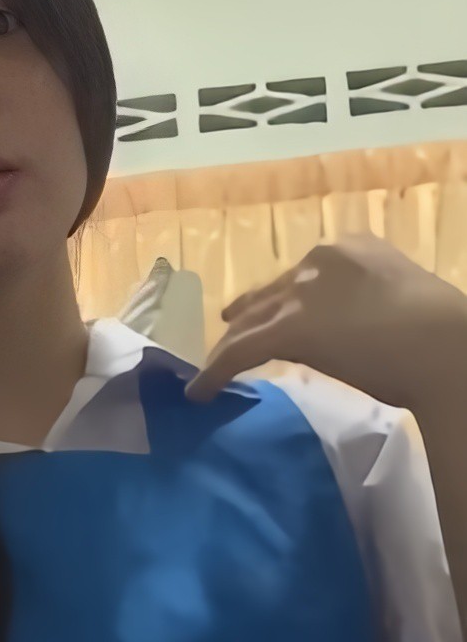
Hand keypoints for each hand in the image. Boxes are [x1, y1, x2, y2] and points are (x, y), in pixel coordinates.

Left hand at [186, 234, 466, 416]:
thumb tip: (349, 329)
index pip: (301, 276)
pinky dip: (215, 373)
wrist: (441, 345)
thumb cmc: (436, 333)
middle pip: (270, 294)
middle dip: (248, 316)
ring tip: (208, 373)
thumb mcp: (398, 300)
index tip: (271, 312)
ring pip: (249, 322)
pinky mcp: (288, 327)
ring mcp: (302, 290)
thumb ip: (365, 303)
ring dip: (227, 348)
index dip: (281, 298)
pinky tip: (201, 393)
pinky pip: (239, 351)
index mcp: (351, 248)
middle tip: (229, 329)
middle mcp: (320, 259)